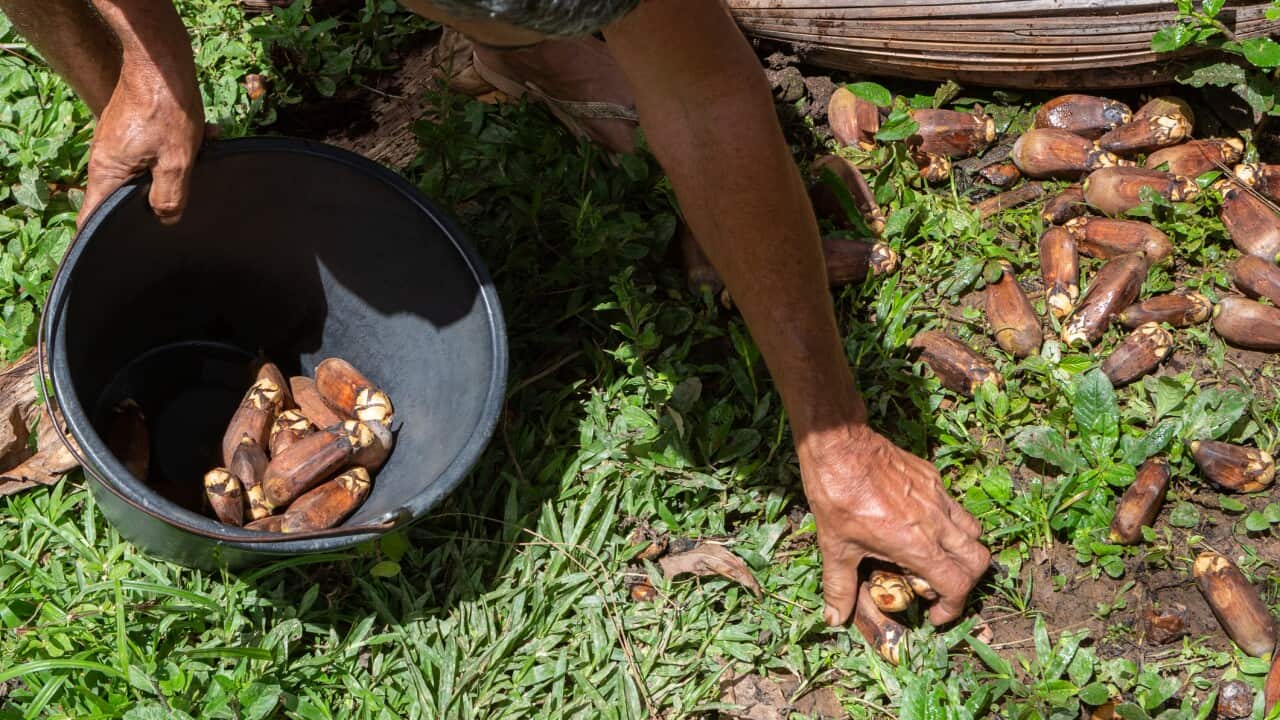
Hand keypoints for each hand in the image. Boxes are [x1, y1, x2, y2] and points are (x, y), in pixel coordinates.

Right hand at [78, 50, 203, 226]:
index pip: (92, 216)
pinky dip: (178, 148)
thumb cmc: (167, 107)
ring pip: (147, 171)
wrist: (162, 60)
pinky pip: (155, 150)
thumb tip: (167, 219)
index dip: (104, 236)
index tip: (126, 246)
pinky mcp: (132, 129)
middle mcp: (105, 159)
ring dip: (175, 168)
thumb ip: (170, 196)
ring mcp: (118, 143)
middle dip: (155, 200)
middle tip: (182, 200)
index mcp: (107, 171)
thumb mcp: (176, 160)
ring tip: (199, 155)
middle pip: (124, 196)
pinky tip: (204, 137)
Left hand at [800, 423, 988, 626]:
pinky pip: (953, 505)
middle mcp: (936, 521)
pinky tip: (917, 524)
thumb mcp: (834, 547)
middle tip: (938, 588)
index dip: (952, 607)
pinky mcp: (932, 477)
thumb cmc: (837, 496)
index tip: (935, 615)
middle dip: (965, 582)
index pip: (957, 584)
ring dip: (961, 551)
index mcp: (917, 544)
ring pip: (972, 531)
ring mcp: (938, 496)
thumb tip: (835, 619)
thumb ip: (839, 586)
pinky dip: (947, 523)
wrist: (838, 446)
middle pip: (977, 560)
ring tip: (932, 557)